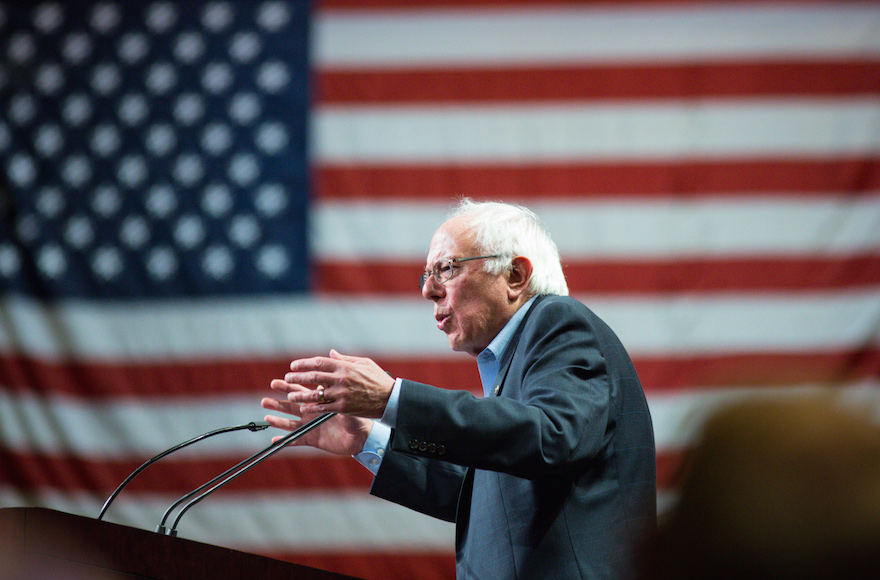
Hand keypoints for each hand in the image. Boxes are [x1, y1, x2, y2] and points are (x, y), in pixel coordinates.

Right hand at [261, 386, 372, 455]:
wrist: (361, 437)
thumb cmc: (356, 417)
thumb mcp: (346, 404)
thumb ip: (334, 395)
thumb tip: (327, 383)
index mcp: (318, 402)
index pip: (301, 391)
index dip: (290, 386)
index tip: (278, 381)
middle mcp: (311, 412)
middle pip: (291, 405)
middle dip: (278, 400)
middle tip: (265, 397)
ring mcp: (310, 426)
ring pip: (290, 422)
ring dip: (278, 419)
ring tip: (266, 416)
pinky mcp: (312, 439)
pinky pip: (296, 440)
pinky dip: (285, 441)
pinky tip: (274, 440)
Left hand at [280, 349, 394, 418]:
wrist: (390, 399)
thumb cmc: (378, 379)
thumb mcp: (364, 363)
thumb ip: (345, 359)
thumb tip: (331, 353)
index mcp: (345, 366)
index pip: (319, 362)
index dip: (304, 363)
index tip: (294, 366)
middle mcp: (341, 379)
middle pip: (314, 377)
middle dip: (298, 377)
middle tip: (287, 378)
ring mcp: (342, 394)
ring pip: (316, 394)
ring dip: (301, 394)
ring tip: (290, 395)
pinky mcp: (344, 408)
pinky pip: (324, 408)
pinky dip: (312, 407)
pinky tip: (304, 408)